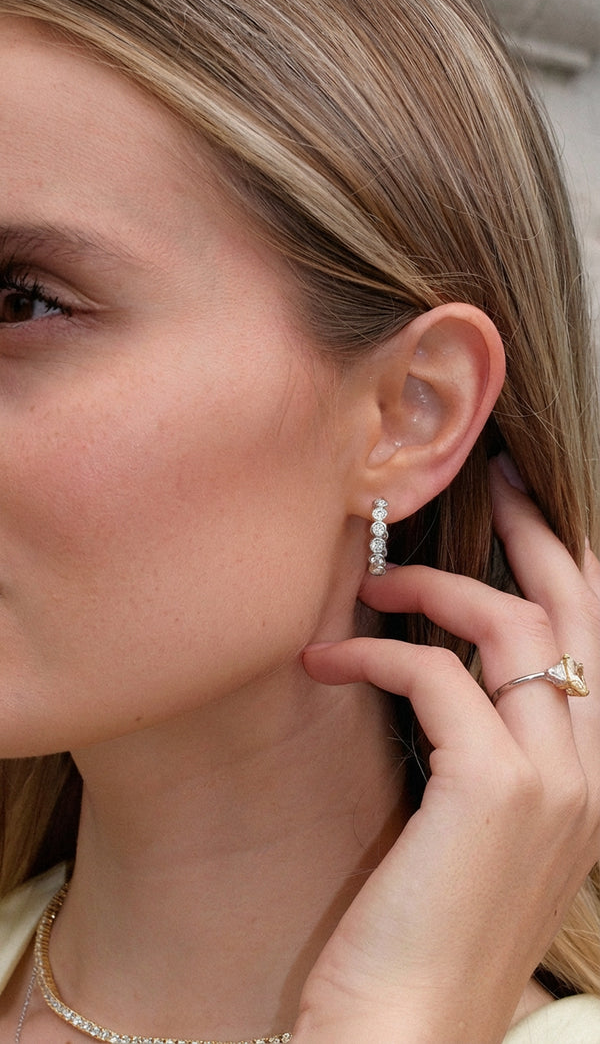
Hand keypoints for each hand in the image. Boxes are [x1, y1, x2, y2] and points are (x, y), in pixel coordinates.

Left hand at [294, 459, 599, 1043]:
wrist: (407, 1034)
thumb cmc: (426, 931)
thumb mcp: (474, 829)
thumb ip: (483, 748)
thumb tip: (442, 665)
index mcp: (592, 779)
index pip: (598, 643)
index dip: (569, 566)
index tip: (528, 511)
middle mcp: (593, 771)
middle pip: (577, 611)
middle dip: (535, 533)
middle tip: (491, 479)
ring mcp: (553, 779)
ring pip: (510, 626)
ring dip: (432, 587)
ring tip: (370, 586)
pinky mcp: (491, 787)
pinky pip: (435, 672)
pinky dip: (377, 654)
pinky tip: (328, 661)